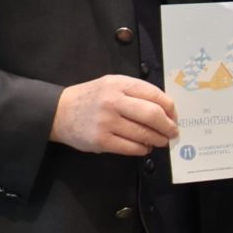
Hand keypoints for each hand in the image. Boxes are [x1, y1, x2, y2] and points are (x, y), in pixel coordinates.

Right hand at [52, 75, 177, 154]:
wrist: (59, 112)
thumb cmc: (92, 98)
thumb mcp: (112, 85)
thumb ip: (136, 92)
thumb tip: (166, 110)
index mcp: (119, 84)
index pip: (155, 95)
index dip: (170, 108)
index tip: (174, 116)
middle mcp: (113, 101)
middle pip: (153, 115)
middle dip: (168, 126)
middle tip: (173, 132)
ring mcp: (106, 122)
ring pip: (144, 134)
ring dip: (158, 139)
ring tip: (160, 140)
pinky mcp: (101, 140)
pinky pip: (131, 148)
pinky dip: (143, 149)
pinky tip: (144, 147)